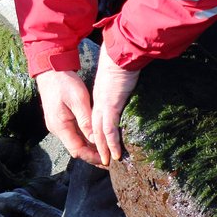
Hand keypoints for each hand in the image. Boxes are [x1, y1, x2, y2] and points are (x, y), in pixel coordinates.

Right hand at [35, 69, 101, 164]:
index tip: (106, 161)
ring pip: (75, 141)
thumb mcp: (78, 101)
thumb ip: (86, 122)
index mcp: (60, 126)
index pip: (77, 150)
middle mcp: (56, 128)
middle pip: (76, 148)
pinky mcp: (59, 119)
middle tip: (108, 159)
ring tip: (104, 150)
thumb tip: (95, 140)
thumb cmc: (64, 83)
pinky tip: (95, 137)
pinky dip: (84, 138)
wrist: (50, 70)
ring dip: (88, 147)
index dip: (92, 157)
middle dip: (92, 155)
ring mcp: (57, 124)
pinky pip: (73, 133)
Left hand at [90, 42, 139, 165]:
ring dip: (102, 149)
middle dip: (96, 146)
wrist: (120, 54)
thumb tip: (124, 98)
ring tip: (106, 162)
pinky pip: (109, 128)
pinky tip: (114, 153)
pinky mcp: (111, 105)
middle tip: (101, 160)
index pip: (95, 121)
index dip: (96, 135)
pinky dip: (112, 143)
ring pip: (98, 132)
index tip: (101, 147)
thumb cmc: (122, 65)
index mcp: (99, 99)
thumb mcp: (117, 82)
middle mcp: (98, 104)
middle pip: (93, 130)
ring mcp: (103, 105)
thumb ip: (118, 92)